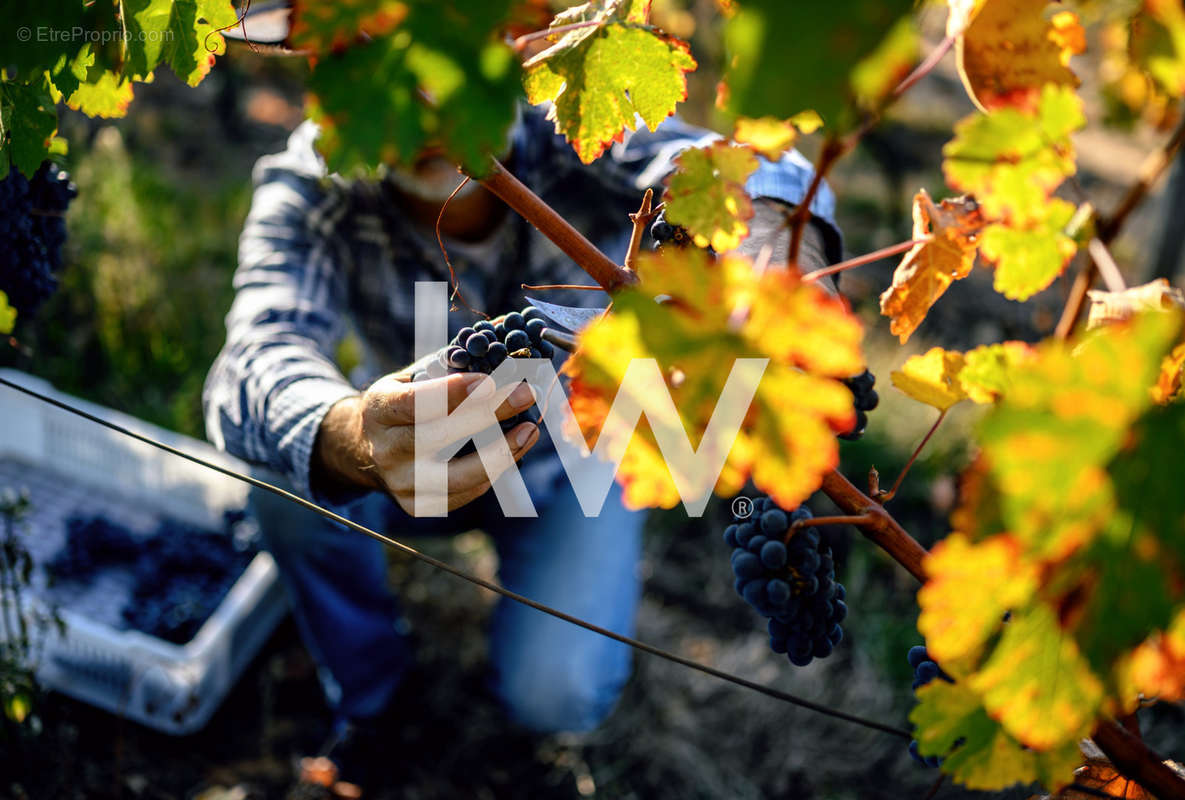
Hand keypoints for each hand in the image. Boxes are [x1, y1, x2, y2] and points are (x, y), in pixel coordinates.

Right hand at [312, 371, 539, 512]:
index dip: (452, 393)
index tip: (489, 381)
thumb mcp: (410, 377)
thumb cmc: (402, 403)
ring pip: (456, 476)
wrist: (364, 450)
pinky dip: (494, 472)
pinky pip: (464, 493)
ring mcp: (401, 483)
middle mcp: (384, 450)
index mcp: (378, 409)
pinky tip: (516, 448)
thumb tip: (505, 337)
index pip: (413, 403)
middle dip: (488, 415)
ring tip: (530, 430)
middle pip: (439, 438)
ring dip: (500, 454)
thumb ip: (450, 364)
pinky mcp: (418, 506)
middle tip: (525, 394)